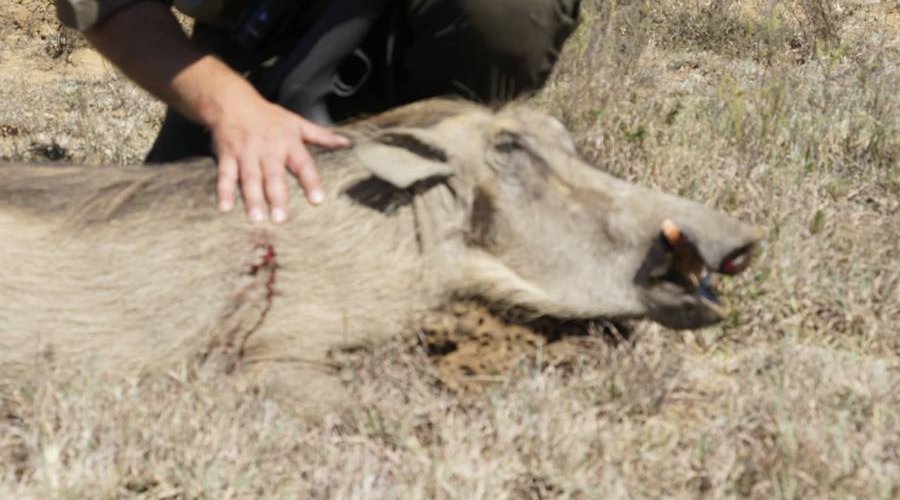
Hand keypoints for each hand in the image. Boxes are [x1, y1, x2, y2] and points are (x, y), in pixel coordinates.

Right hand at [210, 95, 348, 222]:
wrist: (231, 101)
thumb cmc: (267, 115)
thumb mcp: (296, 122)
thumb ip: (321, 136)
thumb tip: (345, 143)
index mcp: (288, 142)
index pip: (303, 164)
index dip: (311, 182)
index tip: (318, 200)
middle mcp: (267, 149)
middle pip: (273, 175)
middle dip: (276, 197)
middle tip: (280, 219)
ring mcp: (246, 153)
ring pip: (250, 178)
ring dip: (252, 199)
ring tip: (256, 218)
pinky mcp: (227, 156)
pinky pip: (225, 175)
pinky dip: (224, 191)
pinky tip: (225, 207)